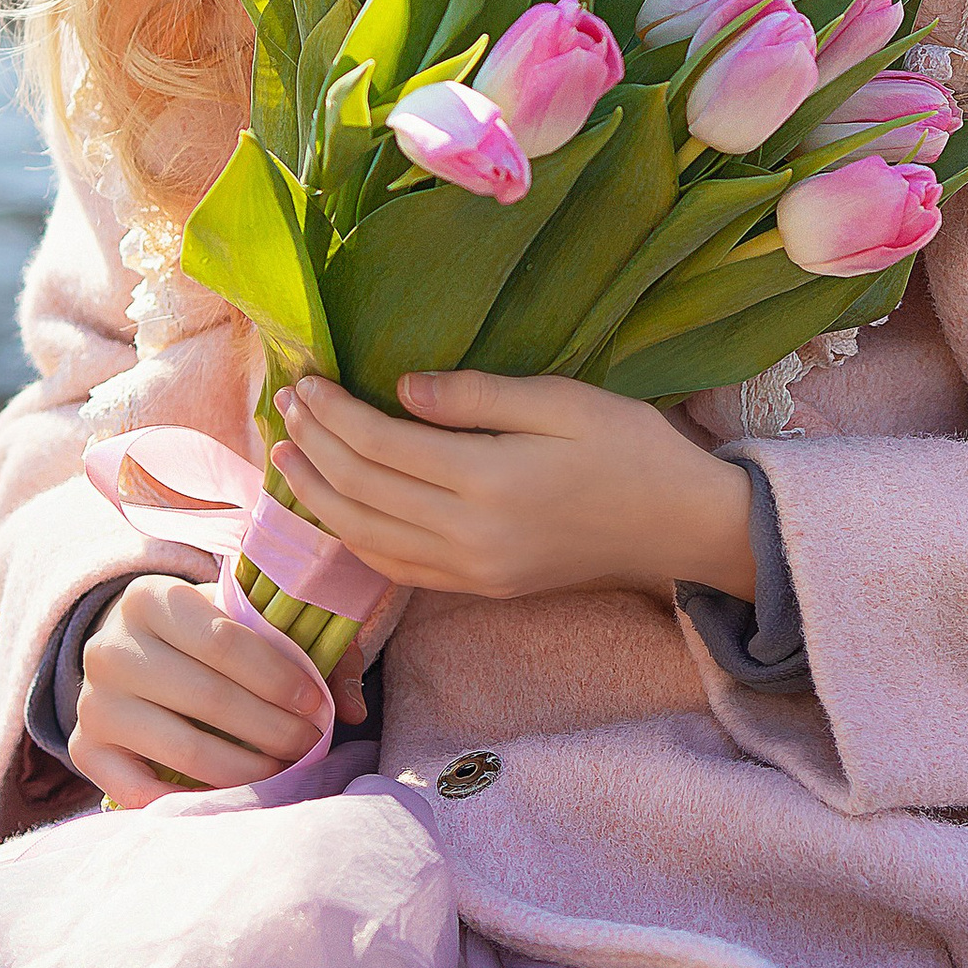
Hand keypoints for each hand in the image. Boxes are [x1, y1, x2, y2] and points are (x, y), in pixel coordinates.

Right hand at [68, 570, 356, 806]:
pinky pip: (139, 789)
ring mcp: (92, 703)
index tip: (317, 705)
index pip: (222, 640)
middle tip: (311, 744)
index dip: (277, 676)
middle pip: (207, 698)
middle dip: (271, 727)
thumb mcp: (242, 620)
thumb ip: (304, 648)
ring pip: (181, 748)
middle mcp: (110, 648)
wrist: (129, 652)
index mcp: (150, 598)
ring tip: (283, 768)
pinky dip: (191, 798)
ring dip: (245, 767)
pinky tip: (234, 794)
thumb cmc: (202, 634)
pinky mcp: (84, 750)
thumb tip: (352, 709)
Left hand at [274, 370, 756, 604]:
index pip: (381, 446)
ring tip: (289, 456)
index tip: (306, 380)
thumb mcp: (562, 400)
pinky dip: (354, 538)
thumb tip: (398, 392)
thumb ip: (475, 396)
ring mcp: (473, 571)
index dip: (333, 413)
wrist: (680, 526)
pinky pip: (397, 568)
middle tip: (287, 405)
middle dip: (314, 447)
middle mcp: (470, 536)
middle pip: (362, 492)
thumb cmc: (630, 448)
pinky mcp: (480, 587)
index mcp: (490, 480)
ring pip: (367, 537)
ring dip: (319, 496)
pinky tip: (337, 509)